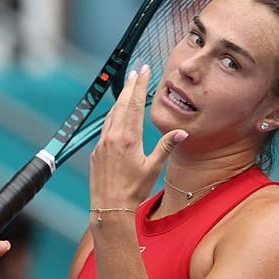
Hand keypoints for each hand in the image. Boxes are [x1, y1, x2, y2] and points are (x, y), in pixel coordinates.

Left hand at [89, 65, 187, 212]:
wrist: (110, 207)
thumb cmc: (134, 190)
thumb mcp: (153, 168)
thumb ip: (166, 146)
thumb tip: (182, 132)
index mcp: (128, 138)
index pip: (134, 104)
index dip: (139, 85)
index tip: (143, 71)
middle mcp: (112, 137)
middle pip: (121, 104)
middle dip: (129, 86)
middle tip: (135, 71)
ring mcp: (102, 143)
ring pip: (111, 114)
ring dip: (120, 99)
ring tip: (127, 87)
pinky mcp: (96, 151)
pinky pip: (105, 127)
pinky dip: (112, 115)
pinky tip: (116, 115)